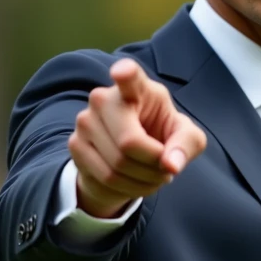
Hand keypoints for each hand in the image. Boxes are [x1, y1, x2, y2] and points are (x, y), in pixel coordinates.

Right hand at [68, 59, 206, 217]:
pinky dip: (130, 187)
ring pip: (118, 164)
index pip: (129, 76)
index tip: (122, 72)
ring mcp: (85, 121)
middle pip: (129, 142)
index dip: (125, 74)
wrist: (130, 157)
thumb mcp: (186, 137)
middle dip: (154, 164)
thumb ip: (186, 145)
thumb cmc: (161, 136)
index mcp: (136, 88)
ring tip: (155, 175)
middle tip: (165, 167)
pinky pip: (106, 177)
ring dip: (145, 179)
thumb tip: (170, 165)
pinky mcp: (75, 144)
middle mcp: (103, 98)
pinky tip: (137, 181)